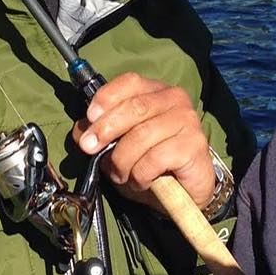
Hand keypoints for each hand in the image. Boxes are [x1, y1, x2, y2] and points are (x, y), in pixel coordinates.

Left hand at [73, 72, 220, 212]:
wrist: (184, 191)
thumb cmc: (150, 164)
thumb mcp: (118, 146)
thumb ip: (99, 133)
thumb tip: (81, 131)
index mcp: (155, 91)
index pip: (130, 82)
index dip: (106, 98)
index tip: (89, 118)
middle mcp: (175, 100)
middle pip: (135, 107)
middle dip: (106, 129)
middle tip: (89, 148)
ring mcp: (187, 121)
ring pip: (142, 136)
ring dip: (122, 161)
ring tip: (122, 175)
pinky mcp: (194, 145)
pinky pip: (155, 159)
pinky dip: (140, 175)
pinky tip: (143, 181)